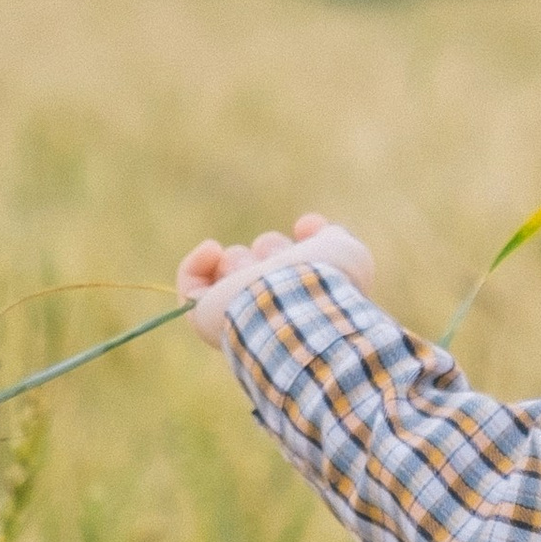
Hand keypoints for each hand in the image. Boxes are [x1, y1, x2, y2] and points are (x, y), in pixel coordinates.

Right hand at [179, 215, 375, 346]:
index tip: (306, 232)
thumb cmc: (328, 284)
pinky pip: (191, 283)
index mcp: (302, 297)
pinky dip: (196, 263)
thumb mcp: (349, 255)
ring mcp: (237, 310)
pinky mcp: (206, 315)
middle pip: (262, 255)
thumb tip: (305, 225)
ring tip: (261, 272)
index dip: (303, 244)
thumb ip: (332, 235)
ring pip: (232, 262)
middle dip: (274, 250)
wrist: (299, 307)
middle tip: (287, 265)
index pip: (293, 261)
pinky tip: (212, 250)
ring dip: (245, 259)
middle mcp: (270, 303)